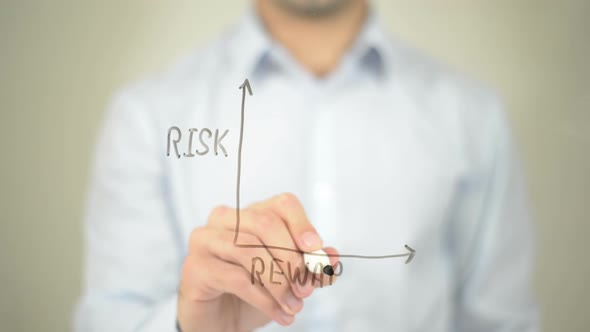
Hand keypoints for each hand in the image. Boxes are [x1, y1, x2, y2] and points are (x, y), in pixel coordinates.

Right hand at [177, 193, 338, 331]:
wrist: (218, 321)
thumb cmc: (253, 292)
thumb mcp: (288, 279)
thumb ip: (310, 267)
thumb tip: (332, 257)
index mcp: (252, 213)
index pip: (282, 204)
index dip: (302, 224)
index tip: (316, 249)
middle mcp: (226, 218)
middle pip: (264, 223)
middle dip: (292, 258)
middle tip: (307, 289)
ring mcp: (206, 239)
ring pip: (249, 250)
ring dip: (279, 283)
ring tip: (294, 306)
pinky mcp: (195, 266)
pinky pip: (235, 278)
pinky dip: (264, 299)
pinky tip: (279, 313)